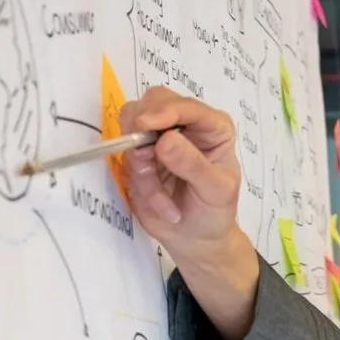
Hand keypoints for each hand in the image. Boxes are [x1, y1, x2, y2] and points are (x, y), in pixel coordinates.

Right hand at [122, 87, 244, 269]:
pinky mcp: (139, 152)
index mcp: (213, 127)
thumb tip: (165, 139)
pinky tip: (159, 202)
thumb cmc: (214, 211)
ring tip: (160, 193)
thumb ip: (193, 164)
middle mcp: (185, 125)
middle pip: (153, 101)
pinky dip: (138, 179)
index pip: (186, 106)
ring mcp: (159, 136)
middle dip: (141, 127)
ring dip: (140, 162)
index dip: (163, 111)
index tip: (143, 126)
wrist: (195, 237)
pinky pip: (124, 154)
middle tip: (145, 160)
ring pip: (131, 125)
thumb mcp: (215, 191)